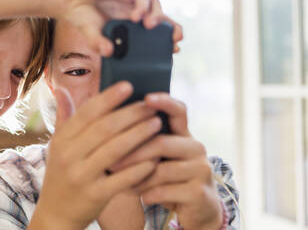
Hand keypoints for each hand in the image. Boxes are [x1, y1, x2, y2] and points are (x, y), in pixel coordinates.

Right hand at [30, 83, 160, 229]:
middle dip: (130, 114)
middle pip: (105, 128)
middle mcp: (69, 155)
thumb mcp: (57, 146)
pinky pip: (122, 178)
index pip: (87, 113)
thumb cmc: (61, 174)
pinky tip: (154, 158)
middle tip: (150, 105)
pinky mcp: (95, 195)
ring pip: (116, 150)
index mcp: (62, 139)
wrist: (56, 215)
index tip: (128, 86)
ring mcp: (82, 176)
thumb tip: (62, 89)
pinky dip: (139, 168)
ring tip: (156, 123)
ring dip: (139, 135)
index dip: (108, 98)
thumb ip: (63, 117)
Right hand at [52, 0, 182, 55]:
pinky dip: (141, 5)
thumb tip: (109, 53)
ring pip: (154, 3)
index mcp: (130, 22)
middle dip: (171, 28)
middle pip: (161, 16)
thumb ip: (100, 44)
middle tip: (174, 40)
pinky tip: (136, 17)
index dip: (166, 38)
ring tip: (149, 26)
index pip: (155, 29)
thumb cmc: (80, 16)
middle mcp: (133, 8)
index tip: (174, 49)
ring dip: (156, 16)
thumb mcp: (92, 35)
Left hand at [110, 93, 222, 229]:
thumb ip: (141, 142)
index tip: (146, 98)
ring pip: (161, 170)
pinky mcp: (199, 193)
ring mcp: (201, 170)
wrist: (195, 210)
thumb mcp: (156, 157)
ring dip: (137, 178)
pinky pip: (165, 191)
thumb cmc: (166, 178)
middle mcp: (195, 148)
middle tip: (110, 163)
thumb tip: (106, 126)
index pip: (178, 110)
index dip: (164, 102)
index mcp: (183, 134)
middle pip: (161, 143)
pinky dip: (148, 194)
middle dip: (132, 154)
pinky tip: (141, 197)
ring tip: (121, 183)